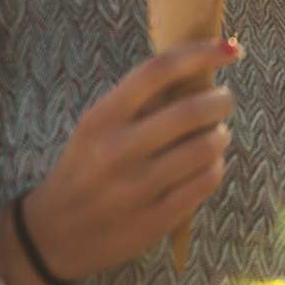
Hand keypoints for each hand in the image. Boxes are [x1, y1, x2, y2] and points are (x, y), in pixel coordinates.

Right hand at [23, 39, 240, 281]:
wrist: (54, 235)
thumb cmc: (85, 168)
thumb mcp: (97, 127)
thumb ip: (140, 101)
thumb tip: (199, 68)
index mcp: (102, 118)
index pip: (159, 70)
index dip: (202, 54)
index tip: (230, 49)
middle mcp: (118, 150)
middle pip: (192, 110)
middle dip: (220, 100)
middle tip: (223, 100)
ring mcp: (137, 188)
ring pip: (206, 147)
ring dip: (220, 135)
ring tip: (215, 135)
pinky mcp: (155, 220)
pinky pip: (206, 182)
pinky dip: (216, 167)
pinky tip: (207, 165)